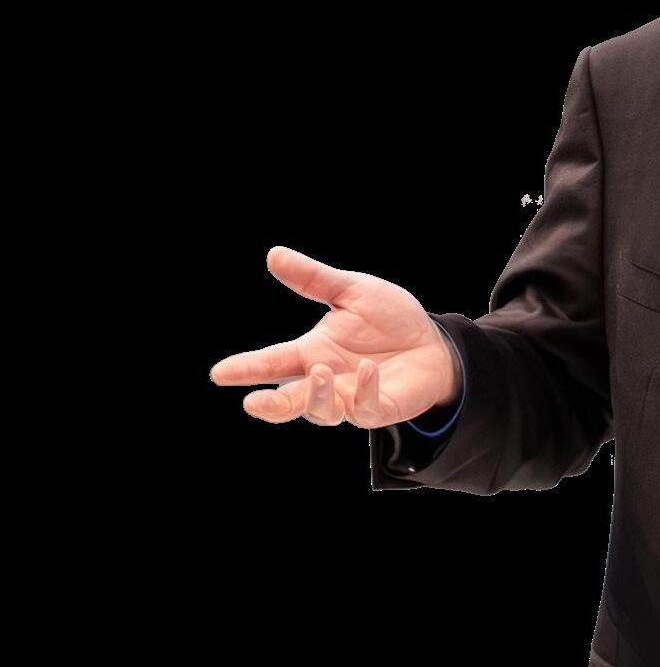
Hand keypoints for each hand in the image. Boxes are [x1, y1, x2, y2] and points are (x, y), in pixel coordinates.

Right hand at [209, 246, 459, 428]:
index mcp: (312, 353)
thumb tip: (274, 254)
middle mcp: (327, 380)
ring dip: (315, 396)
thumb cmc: (389, 319)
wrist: (433, 341)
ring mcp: (352, 398)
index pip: (272, 363)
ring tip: (318, 372)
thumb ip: (313, 280)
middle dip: (270, 405)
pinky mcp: (380, 408)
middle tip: (252, 403)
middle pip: (289, 401)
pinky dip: (363, 392)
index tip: (219, 373)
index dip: (246, 369)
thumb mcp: (352, 291)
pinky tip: (367, 370)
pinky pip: (365, 410)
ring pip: (322, 412)